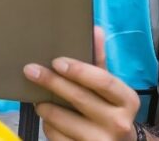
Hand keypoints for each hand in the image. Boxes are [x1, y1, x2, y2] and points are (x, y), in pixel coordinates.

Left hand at [23, 26, 140, 140]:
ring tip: (40, 99)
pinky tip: (49, 119)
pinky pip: (56, 137)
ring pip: (62, 119)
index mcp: (127, 100)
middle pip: (79, 98)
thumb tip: (95, 28)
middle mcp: (119, 123)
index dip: (78, 70)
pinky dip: (48, 126)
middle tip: (30, 70)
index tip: (56, 62)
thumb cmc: (110, 110)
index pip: (103, 80)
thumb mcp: (110, 88)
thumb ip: (99, 61)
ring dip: (45, 106)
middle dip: (51, 82)